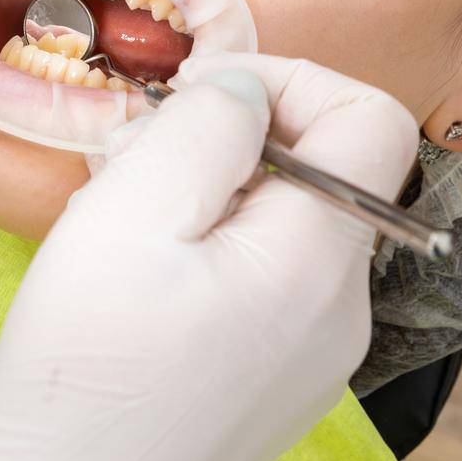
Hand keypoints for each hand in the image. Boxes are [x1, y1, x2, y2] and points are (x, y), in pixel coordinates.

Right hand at [0, 53, 418, 460]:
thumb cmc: (88, 369)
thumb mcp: (131, 213)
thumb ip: (205, 128)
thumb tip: (247, 87)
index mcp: (318, 260)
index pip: (373, 120)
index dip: (290, 81)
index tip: (201, 97)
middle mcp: (340, 309)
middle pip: (321, 170)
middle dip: (230, 139)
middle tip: (133, 159)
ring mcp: (313, 353)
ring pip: (284, 223)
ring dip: (207, 193)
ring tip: (117, 219)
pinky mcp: (277, 379)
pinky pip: (263, 279)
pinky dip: (206, 249)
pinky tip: (134, 274)